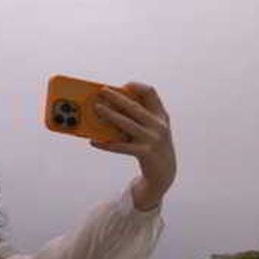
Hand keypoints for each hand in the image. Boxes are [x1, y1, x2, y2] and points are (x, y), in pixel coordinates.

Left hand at [91, 82, 175, 210]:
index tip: (124, 85)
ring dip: (110, 115)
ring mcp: (152, 139)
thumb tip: (110, 107)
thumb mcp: (151, 129)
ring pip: (127, 124)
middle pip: (135, 107)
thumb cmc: (151, 146)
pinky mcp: (145, 153)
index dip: (137, 87)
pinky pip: (121, 146)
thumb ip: (138, 116)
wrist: (165, 173)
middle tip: (102, 91)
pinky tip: (94, 141)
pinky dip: (106, 144)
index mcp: (160, 116)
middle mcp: (158, 126)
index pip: (151, 93)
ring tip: (96, 109)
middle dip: (117, 98)